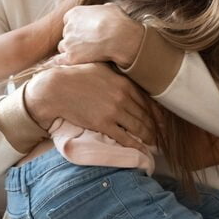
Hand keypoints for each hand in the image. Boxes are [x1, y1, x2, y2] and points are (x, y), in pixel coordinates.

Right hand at [24, 62, 154, 146]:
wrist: (57, 88)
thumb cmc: (76, 76)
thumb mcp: (101, 68)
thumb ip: (117, 74)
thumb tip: (126, 77)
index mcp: (124, 83)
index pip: (148, 101)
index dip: (157, 114)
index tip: (162, 122)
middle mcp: (123, 97)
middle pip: (146, 116)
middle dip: (156, 128)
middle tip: (161, 136)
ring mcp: (114, 111)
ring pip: (139, 128)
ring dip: (149, 138)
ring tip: (153, 144)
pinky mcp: (103, 124)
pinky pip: (125, 137)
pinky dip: (135, 145)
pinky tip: (141, 149)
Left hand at [56, 4, 143, 69]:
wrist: (120, 38)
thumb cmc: (118, 22)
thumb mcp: (111, 8)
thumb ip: (102, 9)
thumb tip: (104, 10)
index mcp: (75, 13)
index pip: (69, 20)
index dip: (77, 27)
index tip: (85, 32)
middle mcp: (68, 27)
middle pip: (66, 34)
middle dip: (74, 39)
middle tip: (87, 45)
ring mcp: (68, 42)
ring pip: (63, 47)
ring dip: (71, 51)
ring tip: (85, 55)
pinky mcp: (70, 57)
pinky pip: (60, 60)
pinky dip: (63, 62)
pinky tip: (70, 63)